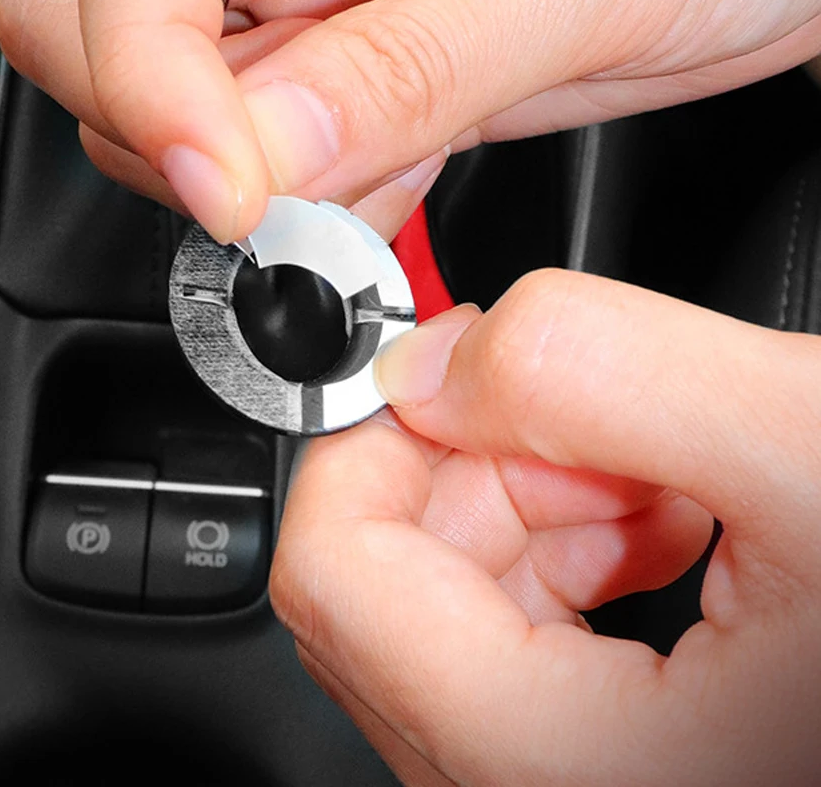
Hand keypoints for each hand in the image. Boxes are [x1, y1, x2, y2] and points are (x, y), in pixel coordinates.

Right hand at [0, 0, 820, 242]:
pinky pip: (271, 144)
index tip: (223, 187)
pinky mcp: (353, 55)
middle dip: (157, 125)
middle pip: (102, 6)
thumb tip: (267, 152)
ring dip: (244, 178)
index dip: (142, 63)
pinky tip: (385, 188)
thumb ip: (415, 65)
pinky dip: (303, 197)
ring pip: (180, 97)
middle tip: (269, 201)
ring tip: (369, 188)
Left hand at [271, 269, 820, 785]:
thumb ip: (599, 370)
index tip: (444, 367)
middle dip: (478, 467)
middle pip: (387, 582)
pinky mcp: (601, 763)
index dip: (372, 439)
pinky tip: (668, 518)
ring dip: (531, 502)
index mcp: (562, 770)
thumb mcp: (814, 448)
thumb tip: (434, 361)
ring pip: (449, 600)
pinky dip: (566, 549)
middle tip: (599, 422)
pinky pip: (512, 634)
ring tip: (663, 473)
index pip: (334, 573)